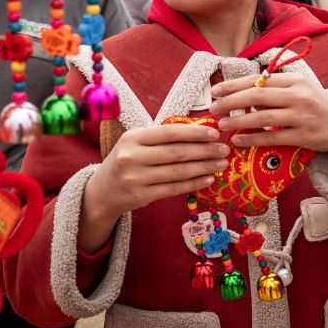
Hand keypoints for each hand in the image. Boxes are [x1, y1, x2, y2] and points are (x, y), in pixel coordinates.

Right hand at [80, 124, 228, 252]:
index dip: (194, 133)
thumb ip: (161, 138)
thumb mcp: (136, 143)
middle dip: (205, 150)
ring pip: (178, 172)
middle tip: (224, 149)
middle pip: (177, 153)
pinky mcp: (141, 196)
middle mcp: (132, 157)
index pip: (169, 133)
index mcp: (133, 137)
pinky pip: (174, 189)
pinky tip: (208, 179)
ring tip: (221, 163)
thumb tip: (200, 131)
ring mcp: (136, 178)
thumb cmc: (126, 161)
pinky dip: (194, 183)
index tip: (215, 133)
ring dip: (204, 167)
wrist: (103, 190)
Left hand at [209, 72, 327, 175]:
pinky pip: (272, 137)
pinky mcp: (303, 136)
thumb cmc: (315, 105)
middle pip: (257, 95)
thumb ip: (274, 88)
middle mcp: (298, 95)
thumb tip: (242, 93)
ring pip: (262, 117)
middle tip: (213, 108)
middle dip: (231, 102)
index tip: (215, 91)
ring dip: (238, 121)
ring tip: (221, 125)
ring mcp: (301, 116)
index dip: (234, 85)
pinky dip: (253, 139)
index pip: (258, 80)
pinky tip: (238, 140)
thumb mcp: (299, 89)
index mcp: (294, 80)